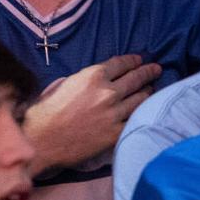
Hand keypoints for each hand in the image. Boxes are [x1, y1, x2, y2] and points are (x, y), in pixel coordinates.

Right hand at [23, 54, 159, 171]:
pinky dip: (143, 112)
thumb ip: (84, 80)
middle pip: (136, 78)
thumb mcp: (64, 84)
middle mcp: (107, 92)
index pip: (120, 64)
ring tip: (152, 89)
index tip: (139, 60)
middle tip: (156, 69)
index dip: (133, 60)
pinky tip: (146, 110)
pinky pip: (136, 119)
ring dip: (148, 92)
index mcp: (92, 76)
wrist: (43, 139)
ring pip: (141, 98)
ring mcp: (115, 113)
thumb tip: (98, 80)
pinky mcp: (117, 132)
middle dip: (148, 72)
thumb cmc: (46, 111)